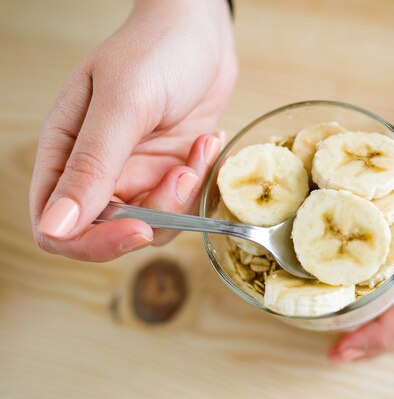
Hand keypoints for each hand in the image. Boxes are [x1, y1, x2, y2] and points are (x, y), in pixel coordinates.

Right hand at [30, 0, 236, 260]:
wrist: (200, 30)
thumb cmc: (155, 51)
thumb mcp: (123, 103)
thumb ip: (91, 164)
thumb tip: (56, 225)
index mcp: (65, 153)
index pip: (58, 228)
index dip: (94, 243)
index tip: (138, 228)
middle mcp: (98, 171)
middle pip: (113, 232)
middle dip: (155, 214)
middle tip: (182, 173)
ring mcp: (137, 172)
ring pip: (156, 222)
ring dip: (184, 196)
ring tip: (200, 146)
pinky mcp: (170, 170)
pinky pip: (185, 203)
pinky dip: (201, 180)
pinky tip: (208, 140)